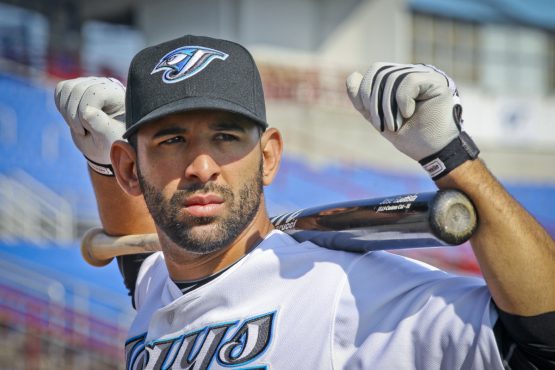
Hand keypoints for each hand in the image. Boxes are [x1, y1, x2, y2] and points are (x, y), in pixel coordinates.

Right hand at [55, 77, 125, 175]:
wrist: (107, 143)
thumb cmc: (112, 141)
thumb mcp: (109, 138)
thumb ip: (100, 125)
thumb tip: (86, 110)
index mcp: (118, 95)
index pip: (93, 93)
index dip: (83, 112)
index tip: (86, 130)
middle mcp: (106, 84)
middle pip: (77, 89)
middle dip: (73, 114)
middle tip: (81, 131)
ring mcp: (91, 83)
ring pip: (66, 87)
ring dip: (66, 111)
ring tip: (78, 125)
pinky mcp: (78, 86)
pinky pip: (60, 89)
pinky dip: (61, 106)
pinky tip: (73, 118)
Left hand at [346, 63, 477, 179]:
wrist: (432, 152)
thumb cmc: (410, 136)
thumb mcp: (378, 118)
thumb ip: (363, 100)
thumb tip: (352, 76)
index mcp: (400, 79)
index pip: (375, 71)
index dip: (366, 93)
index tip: (375, 120)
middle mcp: (414, 72)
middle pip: (380, 72)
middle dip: (375, 102)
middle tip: (384, 126)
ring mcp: (426, 75)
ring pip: (392, 77)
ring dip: (388, 107)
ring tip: (396, 124)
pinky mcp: (436, 81)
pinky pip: (408, 81)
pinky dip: (403, 101)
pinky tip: (410, 113)